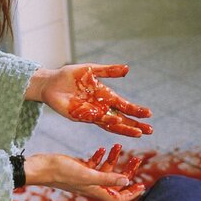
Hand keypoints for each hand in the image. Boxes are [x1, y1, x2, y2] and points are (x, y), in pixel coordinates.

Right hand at [23, 144, 144, 200]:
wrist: (42, 167)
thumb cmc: (62, 172)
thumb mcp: (87, 174)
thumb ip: (107, 178)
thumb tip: (127, 180)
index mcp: (95, 191)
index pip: (118, 198)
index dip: (131, 194)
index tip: (142, 185)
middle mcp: (92, 186)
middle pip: (115, 183)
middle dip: (127, 171)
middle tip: (137, 160)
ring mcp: (85, 177)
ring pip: (105, 171)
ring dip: (114, 160)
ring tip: (118, 147)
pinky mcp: (79, 168)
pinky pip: (94, 164)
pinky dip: (100, 157)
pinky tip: (102, 149)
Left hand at [27, 63, 152, 136]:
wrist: (50, 82)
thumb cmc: (70, 76)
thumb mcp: (92, 70)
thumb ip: (109, 71)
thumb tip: (127, 68)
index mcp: (105, 96)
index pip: (124, 106)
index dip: (135, 111)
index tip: (149, 114)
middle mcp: (100, 107)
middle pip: (120, 118)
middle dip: (134, 124)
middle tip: (150, 130)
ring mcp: (90, 113)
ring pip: (110, 123)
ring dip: (124, 128)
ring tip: (137, 132)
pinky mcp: (79, 115)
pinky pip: (95, 119)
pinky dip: (106, 122)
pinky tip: (116, 123)